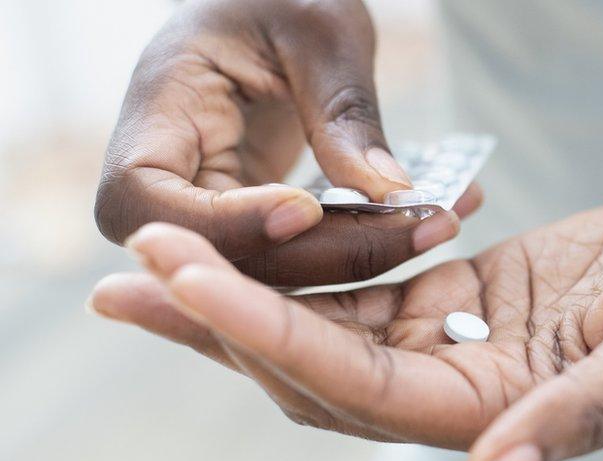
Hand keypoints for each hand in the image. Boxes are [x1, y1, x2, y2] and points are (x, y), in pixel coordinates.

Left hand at [89, 187, 602, 460]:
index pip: (360, 388)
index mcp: (502, 418)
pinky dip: (305, 267)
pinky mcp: (456, 298)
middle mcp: (461, 395)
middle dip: (224, 322)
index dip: (271, 336)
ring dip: (246, 294)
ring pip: (327, 329)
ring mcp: (453, 346)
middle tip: (134, 269)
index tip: (191, 278)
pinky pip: (363, 289)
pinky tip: (251, 239)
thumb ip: (583, 414)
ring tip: (161, 251)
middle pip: (317, 369)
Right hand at [95, 0, 455, 284]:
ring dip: (343, 261)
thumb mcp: (323, 32)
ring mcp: (212, 193)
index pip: (143, 192)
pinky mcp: (254, 211)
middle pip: (209, 249)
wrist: (285, 1)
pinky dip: (352, 246)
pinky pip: (294, 249)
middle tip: (407, 233)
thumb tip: (391, 195)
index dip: (217, 222)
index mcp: (161, 101)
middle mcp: (173, 162)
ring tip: (431, 227)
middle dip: (310, 256)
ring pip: (259, 263)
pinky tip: (416, 226)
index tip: (303, 210)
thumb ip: (346, 111)